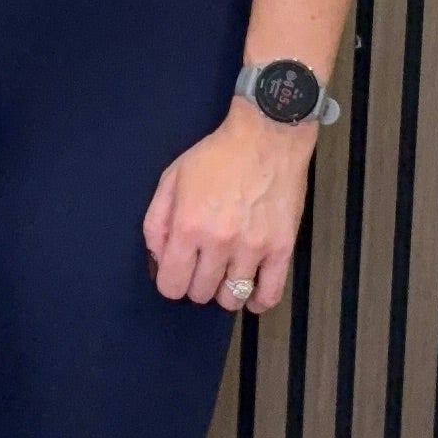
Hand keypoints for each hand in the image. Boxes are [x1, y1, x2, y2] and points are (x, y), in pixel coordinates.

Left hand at [143, 105, 315, 312]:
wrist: (267, 136)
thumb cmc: (217, 155)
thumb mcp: (172, 178)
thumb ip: (156, 221)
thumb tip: (158, 259)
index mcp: (188, 226)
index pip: (171, 285)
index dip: (171, 282)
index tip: (178, 272)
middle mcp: (219, 242)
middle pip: (200, 294)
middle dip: (196, 283)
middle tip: (202, 265)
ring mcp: (253, 248)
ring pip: (231, 298)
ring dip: (224, 291)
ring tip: (226, 273)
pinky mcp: (281, 248)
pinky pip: (270, 294)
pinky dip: (257, 301)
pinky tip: (250, 291)